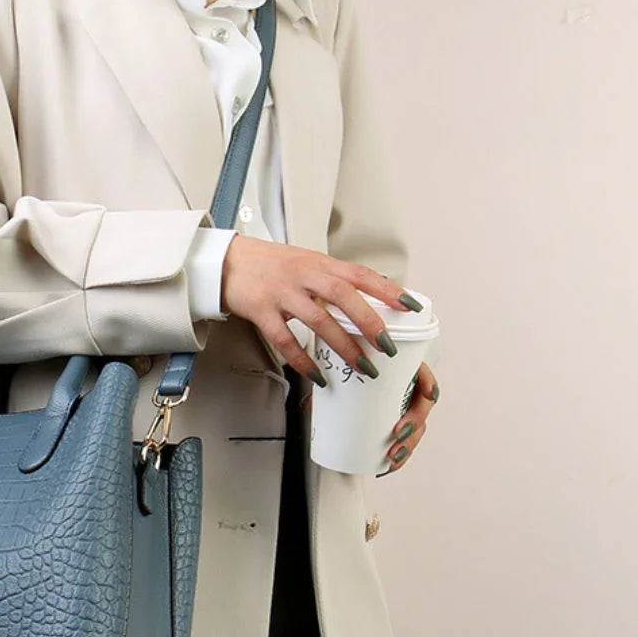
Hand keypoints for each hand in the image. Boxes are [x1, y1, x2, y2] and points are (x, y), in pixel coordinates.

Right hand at [220, 234, 421, 385]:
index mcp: (318, 263)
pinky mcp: (261, 311)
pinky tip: (318, 375)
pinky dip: (303, 360)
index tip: (410, 306)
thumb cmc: (270, 265)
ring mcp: (281, 293)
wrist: (227, 261)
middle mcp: (303, 275)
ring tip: (363, 367)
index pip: (359, 274)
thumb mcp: (305, 263)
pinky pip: (285, 340)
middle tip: (388, 346)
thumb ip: (332, 280)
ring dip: (343, 345)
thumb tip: (368, 301)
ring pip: (318, 320)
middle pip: (343, 295)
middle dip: (369, 321)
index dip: (387, 289)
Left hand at [301, 360, 439, 473]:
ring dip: (407, 446)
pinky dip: (397, 456)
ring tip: (391, 457)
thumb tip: (307, 404)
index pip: (424, 375)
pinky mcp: (396, 423)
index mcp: (400, 369)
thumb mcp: (339, 371)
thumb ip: (326, 383)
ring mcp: (403, 407)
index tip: (426, 395)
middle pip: (421, 409)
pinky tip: (387, 466)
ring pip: (415, 428)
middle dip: (413, 427)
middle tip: (396, 436)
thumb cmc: (348, 369)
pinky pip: (403, 440)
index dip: (429, 385)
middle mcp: (406, 389)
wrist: (344, 375)